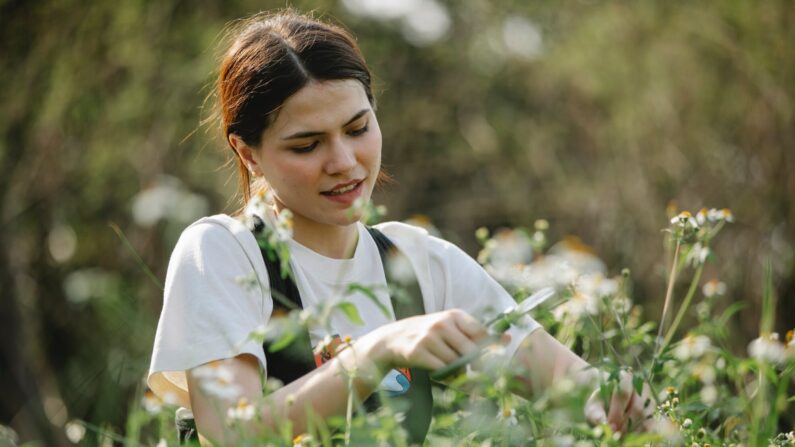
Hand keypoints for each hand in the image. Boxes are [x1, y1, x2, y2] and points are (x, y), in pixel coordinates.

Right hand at [362, 309, 489, 371]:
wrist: (392, 339)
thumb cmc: (428, 334)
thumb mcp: (450, 327)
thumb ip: (475, 334)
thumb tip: (508, 338)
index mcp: (454, 315)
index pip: (481, 333)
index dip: (489, 350)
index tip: (492, 361)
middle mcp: (442, 324)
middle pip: (470, 351)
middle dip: (476, 367)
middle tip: (476, 375)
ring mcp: (429, 337)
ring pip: (456, 363)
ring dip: (458, 374)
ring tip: (452, 371)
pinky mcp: (418, 352)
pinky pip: (441, 370)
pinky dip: (446, 377)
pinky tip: (442, 375)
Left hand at [584, 370, 655, 433]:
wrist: (608, 405)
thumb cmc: (599, 404)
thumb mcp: (593, 407)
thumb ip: (595, 414)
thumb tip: (602, 422)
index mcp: (624, 379)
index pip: (624, 393)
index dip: (617, 412)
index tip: (609, 425)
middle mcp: (641, 388)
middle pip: (637, 408)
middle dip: (625, 424)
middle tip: (615, 434)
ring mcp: (649, 401)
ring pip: (645, 418)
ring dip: (633, 430)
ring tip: (619, 437)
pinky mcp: (653, 414)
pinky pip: (651, 426)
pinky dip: (639, 434)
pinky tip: (628, 439)